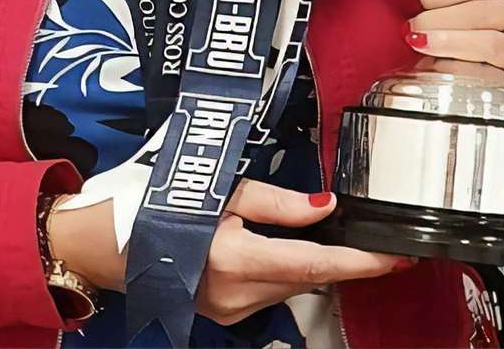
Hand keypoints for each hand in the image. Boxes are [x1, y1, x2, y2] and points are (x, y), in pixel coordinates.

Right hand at [49, 183, 407, 324]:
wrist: (107, 244)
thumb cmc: (157, 204)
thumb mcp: (222, 188)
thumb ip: (280, 202)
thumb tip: (328, 207)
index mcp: (236, 258)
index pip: (316, 265)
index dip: (362, 264)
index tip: (396, 256)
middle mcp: (236, 295)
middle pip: (308, 276)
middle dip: (340, 256)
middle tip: (367, 234)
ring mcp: (230, 311)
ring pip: (292, 285)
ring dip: (312, 261)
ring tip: (318, 232)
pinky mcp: (226, 314)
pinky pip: (271, 290)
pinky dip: (285, 268)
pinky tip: (281, 246)